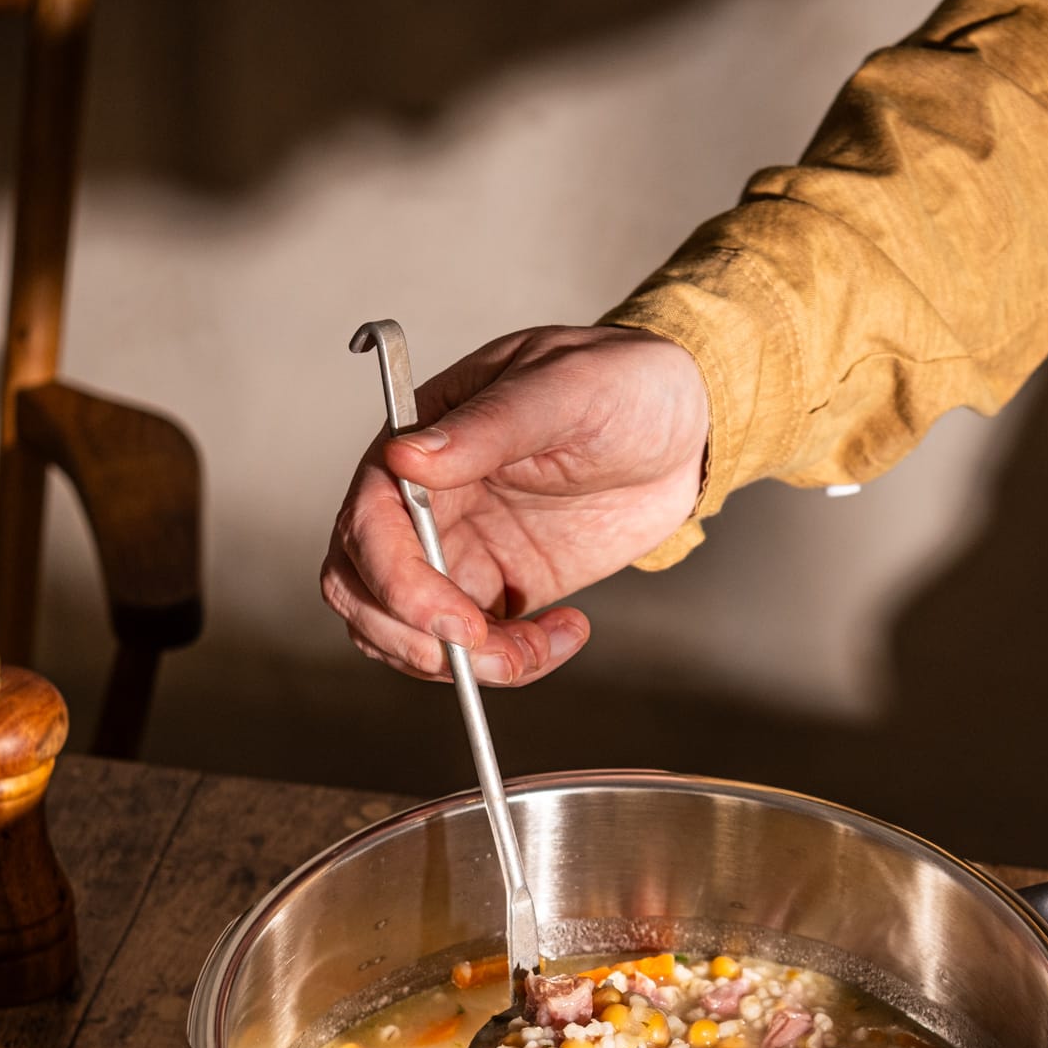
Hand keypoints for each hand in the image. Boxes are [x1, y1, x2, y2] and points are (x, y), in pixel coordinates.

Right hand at [321, 324, 706, 683]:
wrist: (683, 423)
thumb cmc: (620, 383)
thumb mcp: (563, 389)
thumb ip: (486, 427)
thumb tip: (405, 457)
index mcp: (421, 442)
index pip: (367, 523)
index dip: (397, 583)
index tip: (455, 620)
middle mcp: (425, 502)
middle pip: (364, 590)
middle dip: (415, 639)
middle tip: (493, 657)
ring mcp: (458, 549)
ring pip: (407, 631)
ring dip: (462, 664)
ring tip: (538, 649)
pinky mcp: (498, 586)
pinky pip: (474, 647)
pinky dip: (510, 663)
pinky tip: (565, 634)